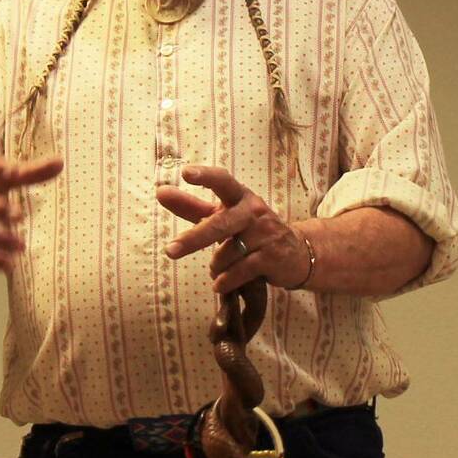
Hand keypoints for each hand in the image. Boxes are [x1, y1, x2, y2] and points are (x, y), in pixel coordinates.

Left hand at [158, 165, 311, 295]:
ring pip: (226, 254)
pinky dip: (225, 281)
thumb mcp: (224, 216)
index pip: (223, 181)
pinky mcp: (272, 257)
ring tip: (220, 269)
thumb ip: (192, 207)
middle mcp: (254, 211)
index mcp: (241, 197)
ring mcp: (266, 234)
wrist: (296, 254)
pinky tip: (220, 284)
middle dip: (193, 239)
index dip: (205, 176)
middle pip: (219, 224)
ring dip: (216, 267)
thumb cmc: (251, 232)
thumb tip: (160, 192)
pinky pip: (239, 271)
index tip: (186, 173)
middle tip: (170, 251)